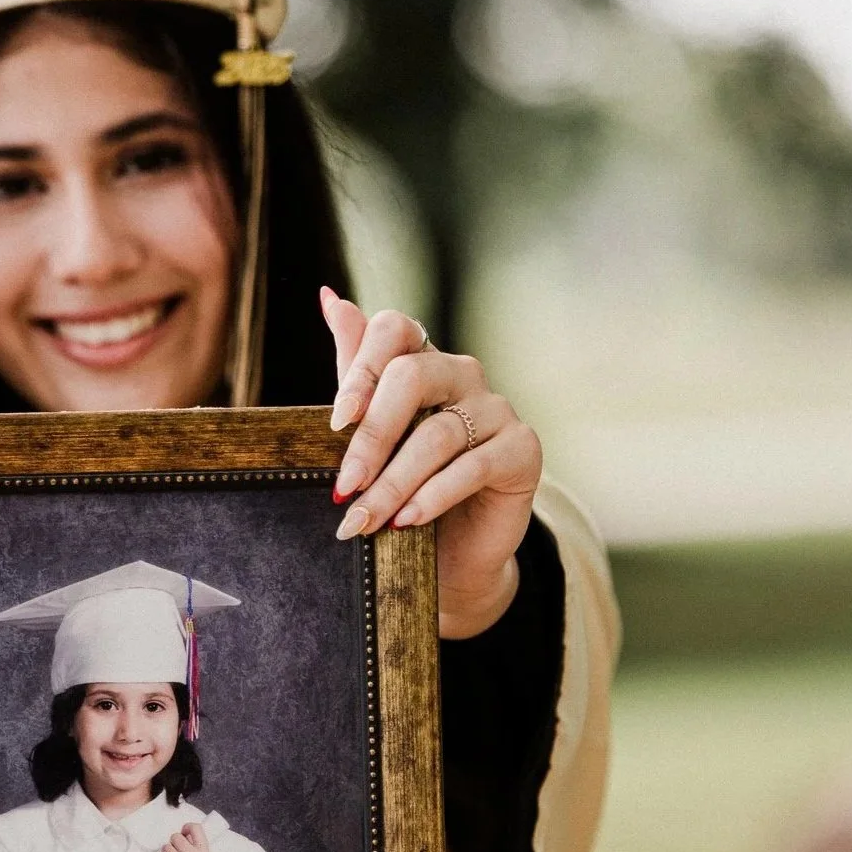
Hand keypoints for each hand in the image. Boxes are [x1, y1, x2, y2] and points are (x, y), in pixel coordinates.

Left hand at [321, 289, 541, 639]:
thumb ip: (355, 374)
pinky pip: (472, 466)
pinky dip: (433, 496)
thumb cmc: (406, 488)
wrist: (453, 552)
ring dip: (394, 483)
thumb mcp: (372, 436)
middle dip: (371, 437)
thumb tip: (329, 299)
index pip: (394, 331)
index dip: (363, 369)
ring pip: (437, 434)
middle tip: (343, 486)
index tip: (336, 422)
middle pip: (413, 377)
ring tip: (364, 519)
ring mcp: (497, 409)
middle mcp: (462, 375)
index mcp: (421, 361)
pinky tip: (406, 521)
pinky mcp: (522, 449)